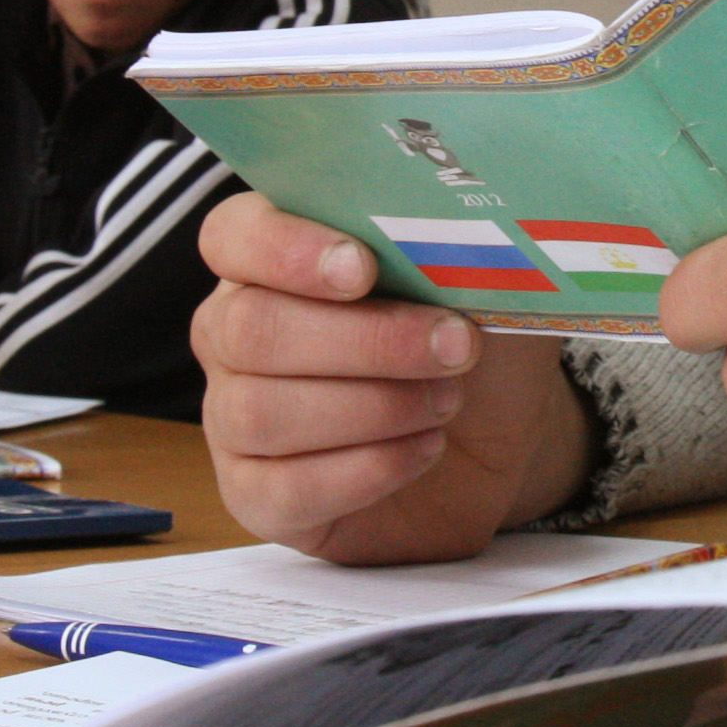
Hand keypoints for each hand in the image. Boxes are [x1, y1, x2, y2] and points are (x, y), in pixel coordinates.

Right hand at [195, 191, 590, 563]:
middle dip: (364, 340)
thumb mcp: (480, 279)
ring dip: (373, 407)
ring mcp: (233, 418)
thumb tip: (465, 230)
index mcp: (270, 258)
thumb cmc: (468, 340)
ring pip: (260, 412)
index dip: (287, 249)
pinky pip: (285, 489)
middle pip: (250, 329)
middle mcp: (233, 332)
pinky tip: (425, 449)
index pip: (233, 236)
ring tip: (446, 401)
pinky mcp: (257, 496)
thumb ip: (455, 244)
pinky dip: (367, 469)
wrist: (493, 436)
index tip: (362, 267)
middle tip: (453, 344)